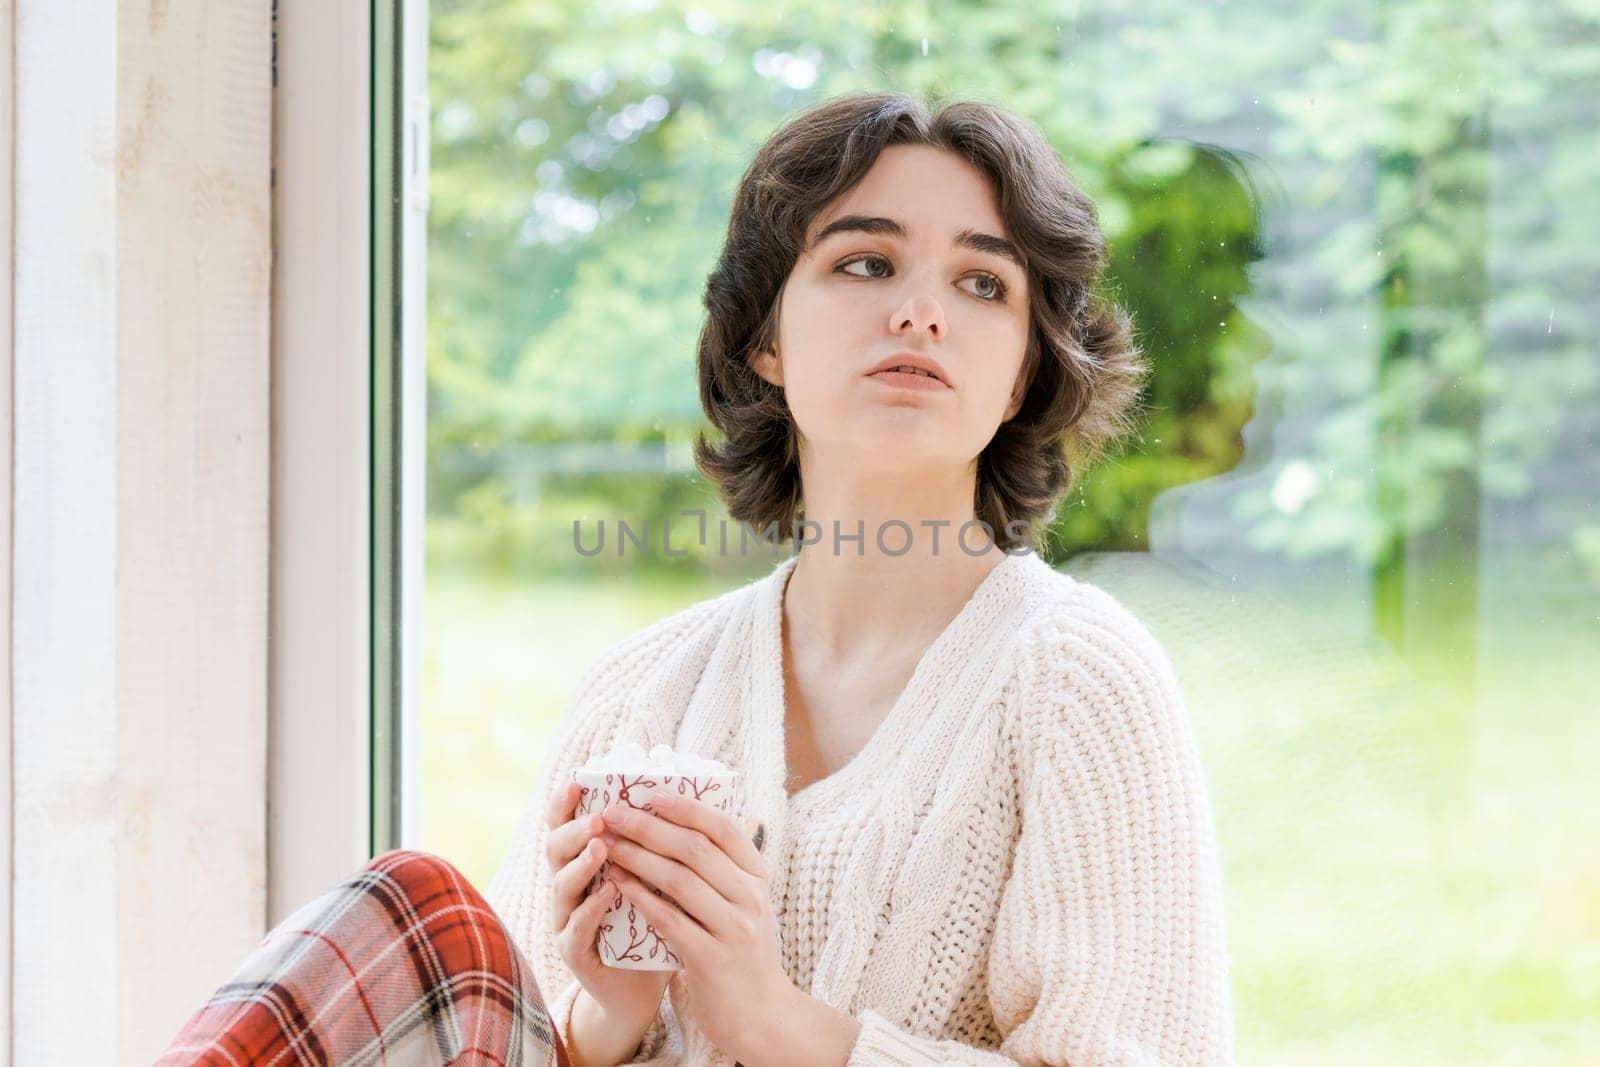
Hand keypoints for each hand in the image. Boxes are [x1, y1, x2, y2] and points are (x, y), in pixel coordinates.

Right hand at [543, 780, 671, 1027]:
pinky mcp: (573, 952)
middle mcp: (568, 887)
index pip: (566, 825)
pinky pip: (576, 926)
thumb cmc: (652, 923)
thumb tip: (691, 796)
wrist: (643, 984)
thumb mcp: (653, 879)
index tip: (579, 780)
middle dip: (575, 829)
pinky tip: (611, 891)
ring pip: (561, 885)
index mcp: (584, 863)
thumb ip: (658, 845)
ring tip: (602, 845)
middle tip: (600, 817)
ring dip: (582, 864)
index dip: (566, 803)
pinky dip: (592, 907)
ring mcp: (566, 920)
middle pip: (555, 849)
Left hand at [597, 791, 790, 1062]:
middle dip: (648, 827)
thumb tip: (688, 821)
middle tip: (612, 814)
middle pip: (694, 849)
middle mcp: (751, 898)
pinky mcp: (712, 959)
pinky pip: (668, 920)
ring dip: (636, 858)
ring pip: (678, 880)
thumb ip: (725, 869)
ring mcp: (734, 929)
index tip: (649, 793)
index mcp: (758, 877)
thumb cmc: (744, 951)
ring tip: (606, 846)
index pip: (723, 827)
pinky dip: (640, 898)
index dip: (685, 807)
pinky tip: (617, 884)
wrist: (762, 1015)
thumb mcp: (747, 904)